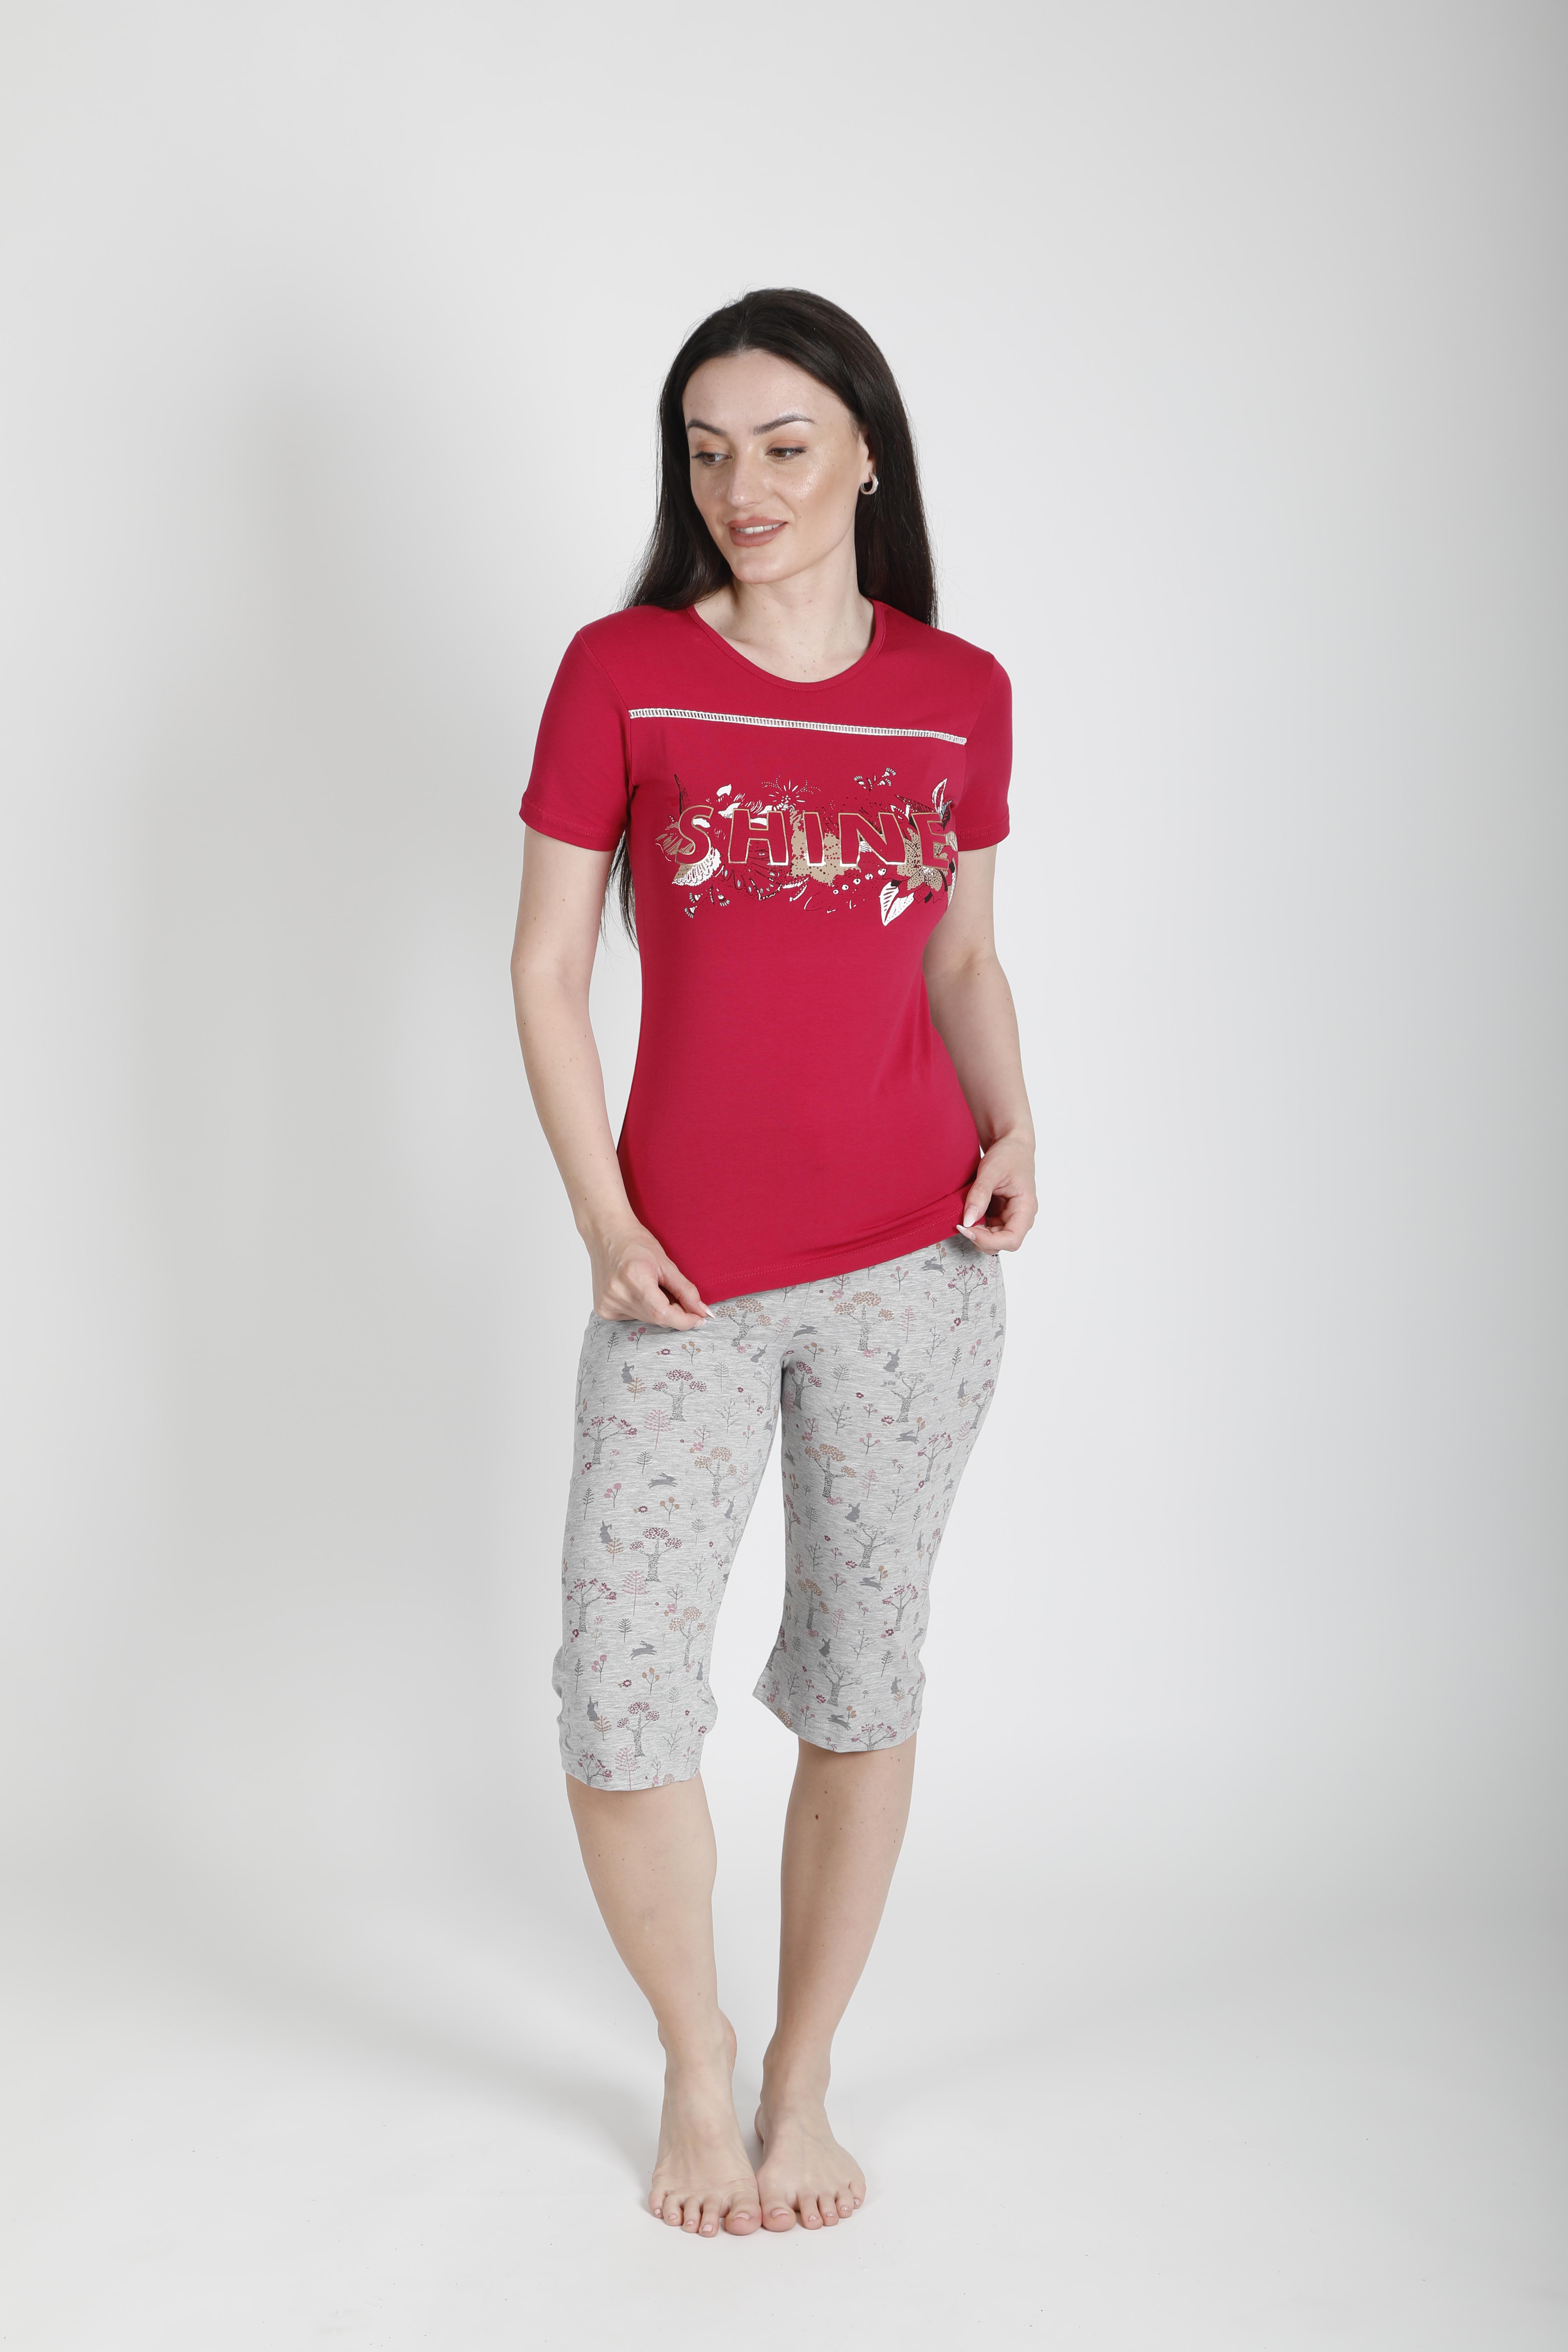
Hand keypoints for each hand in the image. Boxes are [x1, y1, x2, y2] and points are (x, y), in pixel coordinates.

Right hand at [589, 1220, 711, 1327]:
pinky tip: (638, 1292)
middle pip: (656, 1318)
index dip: (684, 1320)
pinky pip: (634, 1317)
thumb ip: (686, 1291)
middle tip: (675, 1295)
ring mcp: (608, 1303)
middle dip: (673, 1312)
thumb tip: (703, 1313)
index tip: (699, 1319)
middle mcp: (618, 1293)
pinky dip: (644, 1309)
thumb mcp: (666, 1263)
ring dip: (658, 1310)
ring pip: (647, 1319)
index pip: (662, 1313)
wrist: (607, 1235)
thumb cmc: (636, 1243)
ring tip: (652, 1287)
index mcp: (634, 1277)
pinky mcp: (604, 1309)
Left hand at [957, 1131, 1036, 1253]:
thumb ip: (980, 1195)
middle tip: (961, 1223)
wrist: (1011, 1144)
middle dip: (980, 1238)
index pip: (1012, 1239)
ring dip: (977, 1233)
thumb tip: (968, 1221)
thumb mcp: (991, 1171)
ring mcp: (1011, 1218)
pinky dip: (976, 1226)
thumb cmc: (1009, 1154)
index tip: (966, 1229)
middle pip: (1002, 1244)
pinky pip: (988, 1229)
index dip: (988, 1240)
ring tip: (964, 1216)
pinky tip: (969, 1213)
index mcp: (1026, 1208)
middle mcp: (1021, 1217)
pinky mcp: (1001, 1215)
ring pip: (994, 1240)